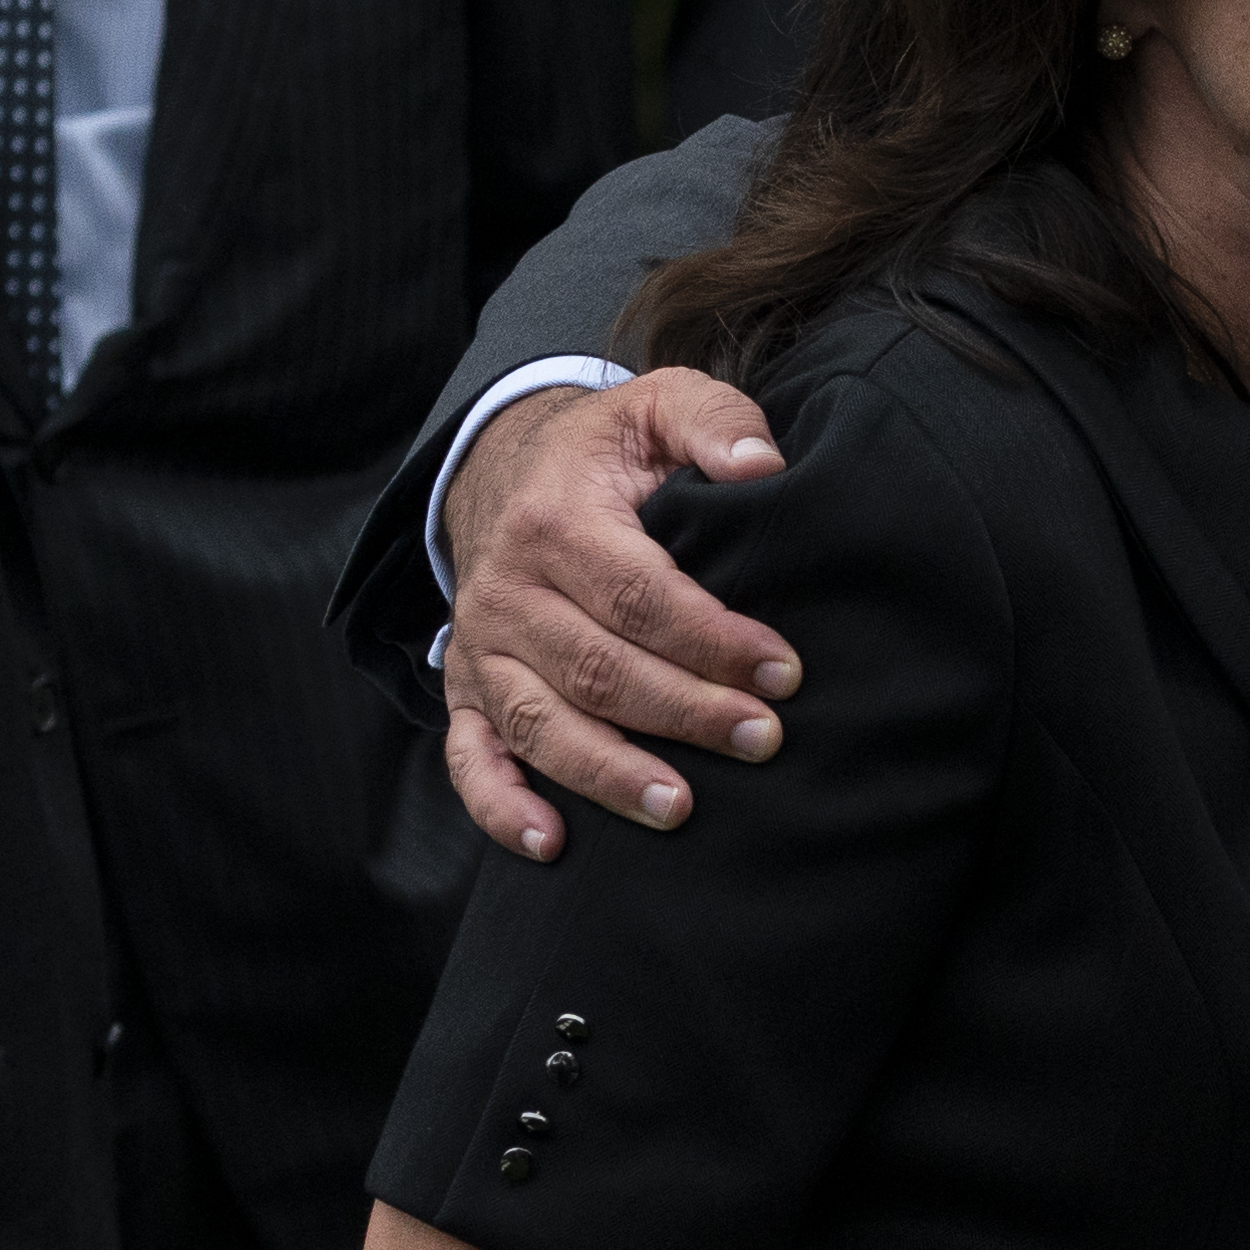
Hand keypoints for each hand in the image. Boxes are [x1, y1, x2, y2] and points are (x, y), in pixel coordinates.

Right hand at [439, 375, 807, 858]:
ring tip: (681, 809)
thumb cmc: (604, 451)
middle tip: (762, 738)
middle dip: (685, 711)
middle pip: (597, 668)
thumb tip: (764, 467)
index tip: (783, 671)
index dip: (712, 638)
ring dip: (609, 774)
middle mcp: (505, 592)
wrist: (503, 470)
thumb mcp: (656, 406)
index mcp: (554, 523)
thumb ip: (713, 421)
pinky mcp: (466, 691)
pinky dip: (503, 807)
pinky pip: (471, 759)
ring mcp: (479, 649)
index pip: (640, 595)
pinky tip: (553, 844)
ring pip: (541, 723)